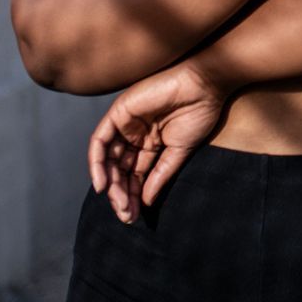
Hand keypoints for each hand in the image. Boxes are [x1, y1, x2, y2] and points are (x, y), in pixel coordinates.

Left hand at [87, 60, 229, 223]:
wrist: (204, 85)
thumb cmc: (198, 114)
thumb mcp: (178, 152)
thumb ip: (160, 175)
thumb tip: (146, 201)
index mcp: (149, 143)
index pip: (135, 174)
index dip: (133, 195)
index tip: (134, 216)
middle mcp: (134, 135)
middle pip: (120, 169)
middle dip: (121, 193)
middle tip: (126, 214)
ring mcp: (125, 124)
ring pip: (109, 159)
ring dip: (110, 183)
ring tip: (119, 204)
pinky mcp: (118, 112)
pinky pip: (100, 141)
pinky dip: (97, 162)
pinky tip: (102, 184)